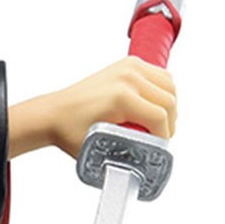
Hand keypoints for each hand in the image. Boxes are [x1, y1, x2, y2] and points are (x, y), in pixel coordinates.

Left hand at [8, 58, 176, 159]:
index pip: (160, 117)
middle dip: (169, 122)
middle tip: (160, 137)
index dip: (164, 136)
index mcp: (122, 97)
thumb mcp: (100, 147)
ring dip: (169, 105)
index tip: (159, 147)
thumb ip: (126, 151)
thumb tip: (147, 160)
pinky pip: (159, 75)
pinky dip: (163, 90)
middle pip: (169, 100)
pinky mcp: (129, 63)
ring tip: (159, 123)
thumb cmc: (71, 131)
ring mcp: (129, 67)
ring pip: (168, 85)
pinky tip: (154, 105)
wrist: (55, 112)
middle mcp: (128, 78)